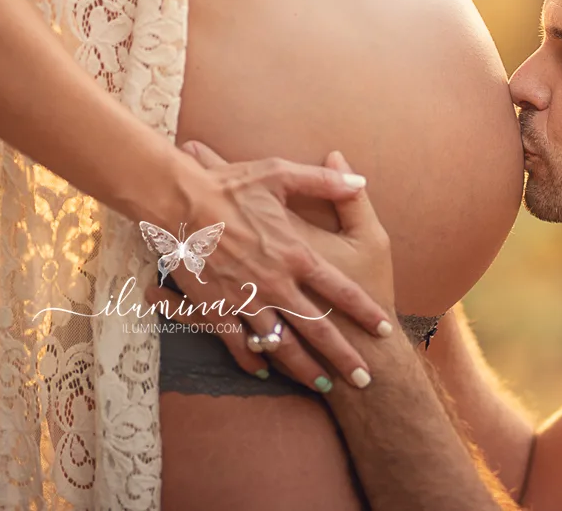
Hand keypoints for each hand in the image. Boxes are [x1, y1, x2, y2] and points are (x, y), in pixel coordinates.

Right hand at [148, 139, 395, 392]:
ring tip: (323, 385)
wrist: (178, 203)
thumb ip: (323, 181)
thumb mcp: (280, 174)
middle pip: (317, 329)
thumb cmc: (229, 186)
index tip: (382, 329)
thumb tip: (359, 179)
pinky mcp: (217, 309)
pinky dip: (251, 360)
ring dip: (304, 368)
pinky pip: (237, 344)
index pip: (340, 290)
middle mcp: (276, 284)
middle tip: (363, 379)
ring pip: (281, 344)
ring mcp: (245, 300)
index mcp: (295, 254)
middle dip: (342, 357)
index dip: (364, 311)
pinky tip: (263, 371)